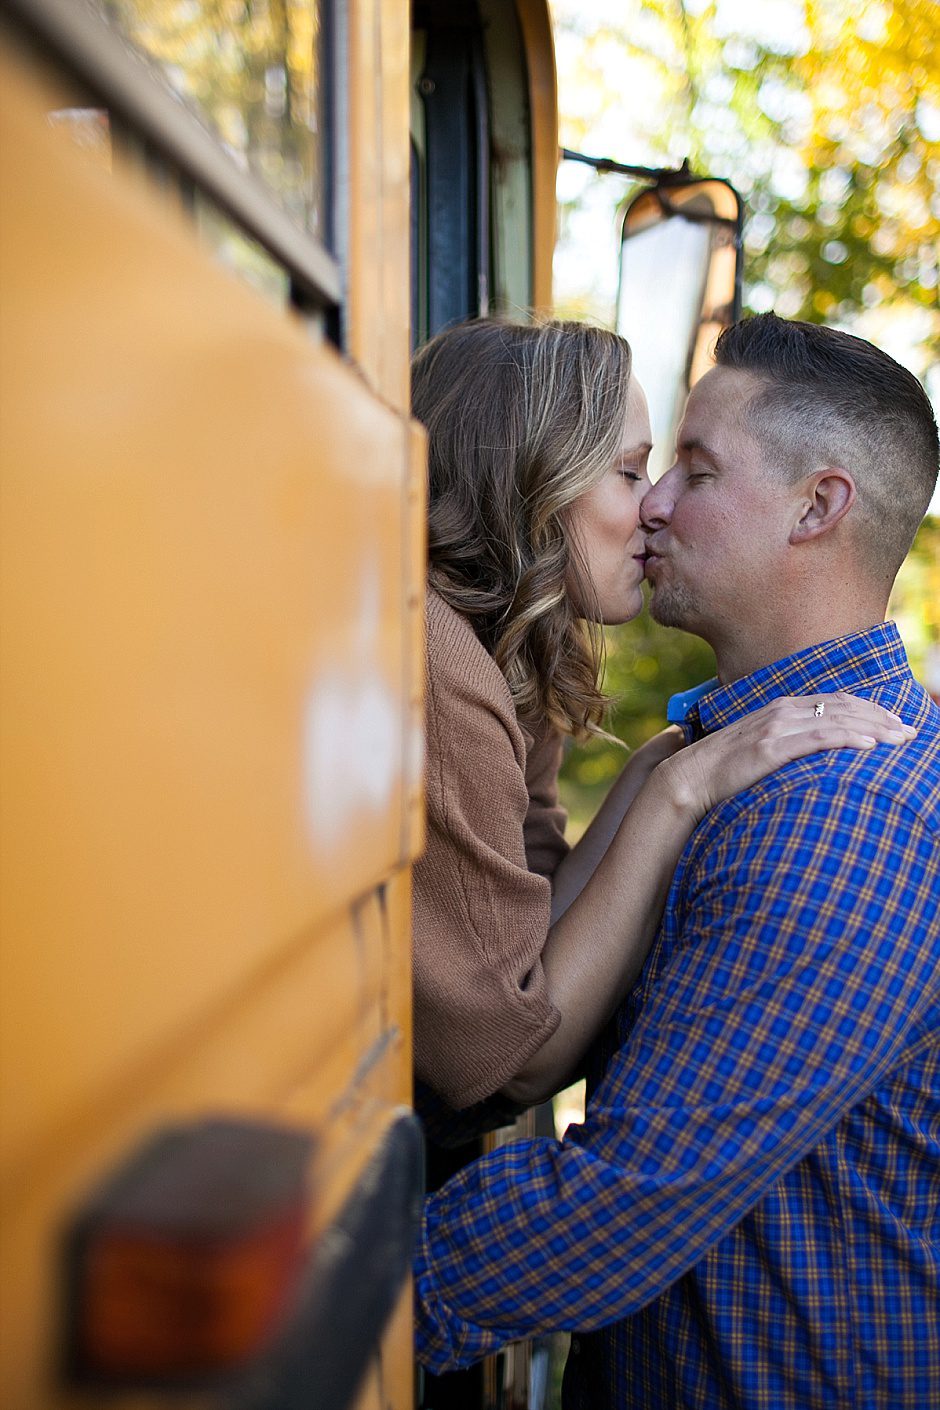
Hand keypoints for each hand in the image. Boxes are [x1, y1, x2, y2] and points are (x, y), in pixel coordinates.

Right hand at [657, 691, 915, 820]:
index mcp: (783, 707)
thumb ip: (787, 740)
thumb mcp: (761, 746)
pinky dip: (847, 739)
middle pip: (844, 707)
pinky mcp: (772, 748)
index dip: (870, 709)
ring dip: (874, 729)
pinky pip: (818, 740)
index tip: (896, 721)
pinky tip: (870, 746)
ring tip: (901, 738)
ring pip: (837, 720)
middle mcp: (783, 711)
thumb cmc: (726, 768)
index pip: (837, 701)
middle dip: (881, 717)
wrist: (691, 778)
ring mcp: (777, 727)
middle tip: (911, 730)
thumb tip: (812, 750)